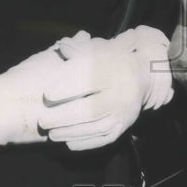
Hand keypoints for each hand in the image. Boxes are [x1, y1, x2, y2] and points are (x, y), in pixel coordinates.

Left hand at [39, 26, 172, 150]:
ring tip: (51, 132)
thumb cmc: (114, 62)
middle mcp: (121, 93)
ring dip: (70, 131)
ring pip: (95, 126)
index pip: (90, 79)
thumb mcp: (100, 51)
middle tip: (42, 120)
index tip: (47, 93)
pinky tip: (68, 141)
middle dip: (64, 116)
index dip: (67, 87)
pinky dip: (84, 141)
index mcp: (115, 71)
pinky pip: (102, 139)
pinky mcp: (123, 128)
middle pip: (90, 108)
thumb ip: (80, 49)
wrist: (144, 77)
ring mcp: (123, 113)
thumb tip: (61, 45)